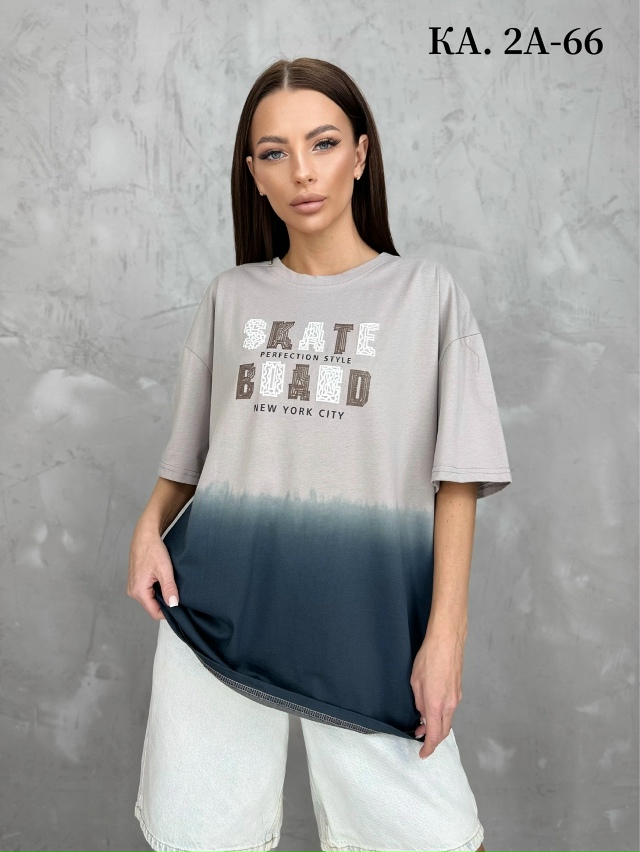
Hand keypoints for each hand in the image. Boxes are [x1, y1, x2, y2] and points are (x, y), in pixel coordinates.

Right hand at [127, 521, 178, 619]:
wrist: (145, 534)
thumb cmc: (153, 549)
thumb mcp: (164, 569)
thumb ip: (169, 588)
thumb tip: (173, 604)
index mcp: (138, 590)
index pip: (155, 612)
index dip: (168, 611)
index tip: (179, 605)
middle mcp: (133, 591)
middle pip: (152, 606)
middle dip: (165, 602)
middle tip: (176, 592)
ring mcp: (133, 586)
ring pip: (150, 599)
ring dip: (161, 594)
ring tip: (169, 583)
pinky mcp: (135, 580)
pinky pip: (147, 591)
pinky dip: (156, 588)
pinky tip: (162, 579)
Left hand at [410, 623, 464, 758]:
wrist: (447, 640)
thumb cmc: (428, 658)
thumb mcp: (415, 681)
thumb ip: (419, 701)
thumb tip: (423, 714)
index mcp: (436, 705)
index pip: (434, 735)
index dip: (428, 748)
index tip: (422, 754)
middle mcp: (450, 704)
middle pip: (444, 731)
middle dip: (432, 739)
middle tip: (420, 738)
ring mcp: (457, 697)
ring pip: (448, 720)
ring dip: (436, 725)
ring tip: (423, 722)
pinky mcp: (459, 689)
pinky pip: (450, 709)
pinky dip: (441, 715)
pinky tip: (432, 708)